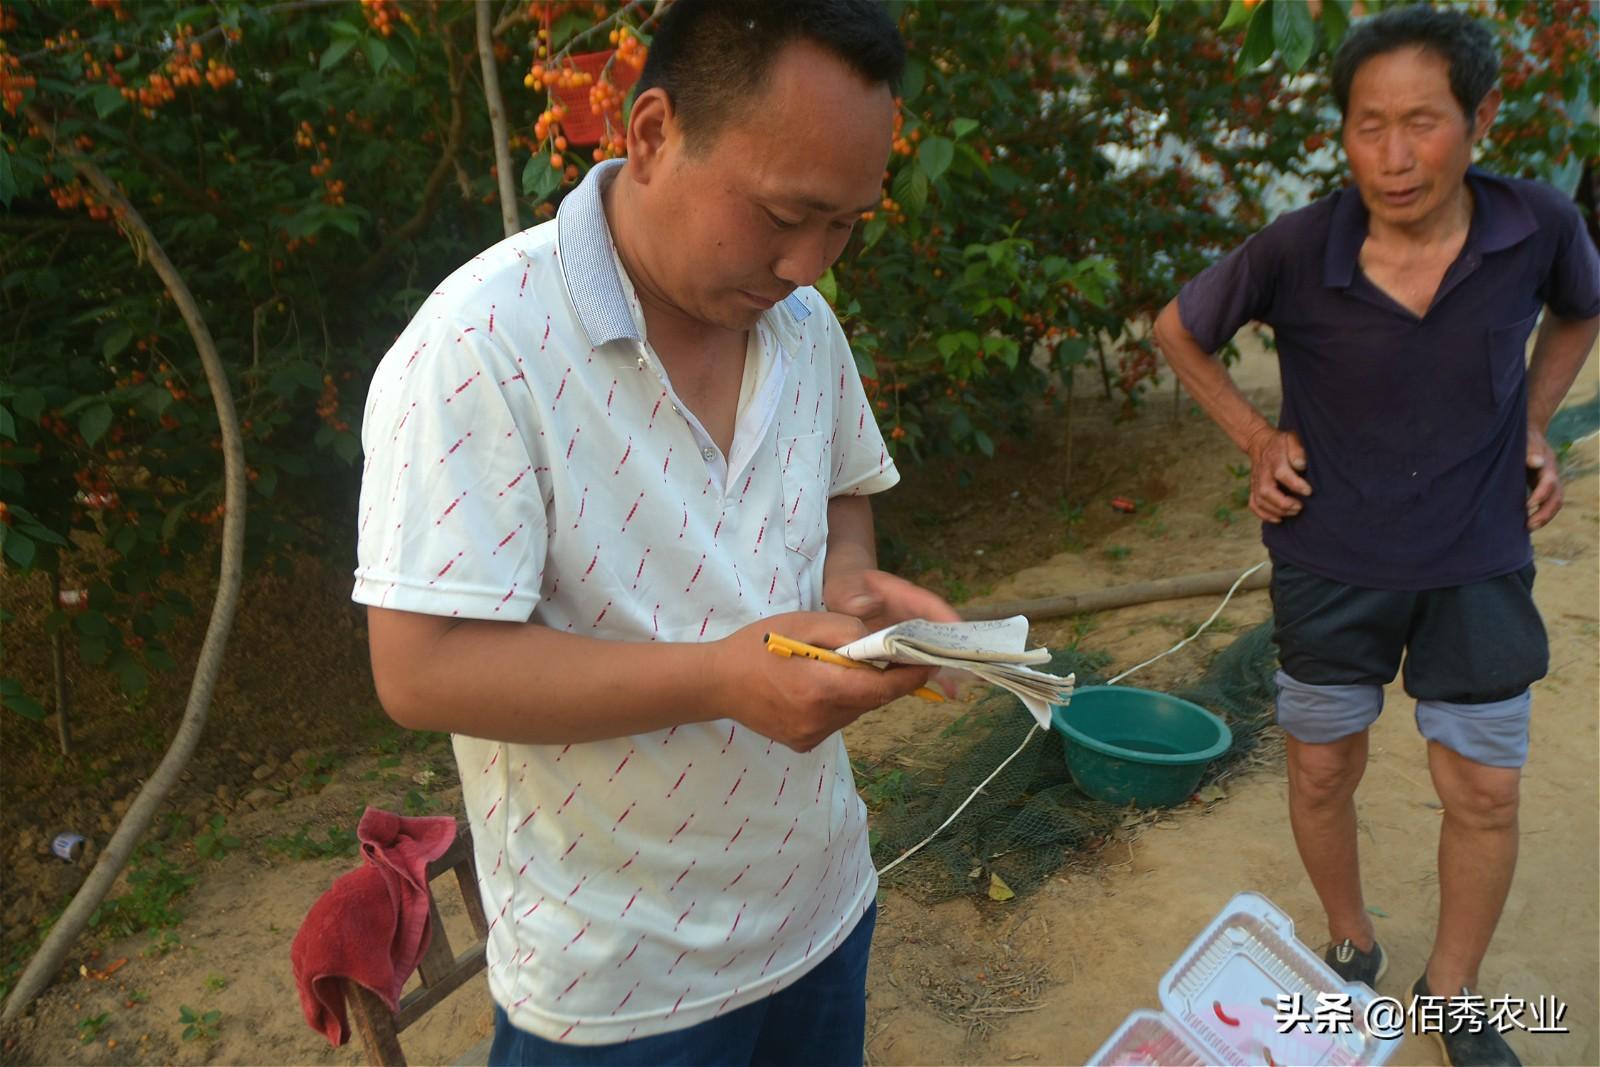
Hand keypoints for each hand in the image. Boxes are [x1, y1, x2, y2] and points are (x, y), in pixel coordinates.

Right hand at [712, 612, 938, 752]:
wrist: (716, 683)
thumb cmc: (758, 645)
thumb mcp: (804, 622)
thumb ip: (847, 630)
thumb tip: (879, 644)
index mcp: (820, 688)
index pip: (882, 690)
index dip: (910, 677)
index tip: (927, 663)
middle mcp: (820, 720)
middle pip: (870, 700)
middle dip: (878, 678)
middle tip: (873, 654)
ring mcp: (811, 737)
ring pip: (854, 711)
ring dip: (855, 690)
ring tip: (829, 667)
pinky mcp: (804, 744)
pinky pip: (836, 720)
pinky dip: (835, 703)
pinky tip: (810, 687)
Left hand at [821, 569, 972, 696]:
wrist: (847, 593)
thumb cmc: (848, 588)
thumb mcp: (844, 588)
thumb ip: (851, 595)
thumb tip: (863, 605)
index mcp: (902, 595)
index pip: (929, 604)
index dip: (946, 619)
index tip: (958, 635)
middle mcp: (914, 612)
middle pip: (940, 629)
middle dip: (955, 649)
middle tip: (971, 670)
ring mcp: (913, 630)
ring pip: (935, 647)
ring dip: (948, 666)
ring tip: (958, 687)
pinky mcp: (908, 645)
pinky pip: (923, 659)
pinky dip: (933, 673)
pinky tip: (946, 691)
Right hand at [1245, 427, 1311, 523]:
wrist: (1259, 443)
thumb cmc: (1280, 443)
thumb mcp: (1291, 439)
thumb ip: (1297, 450)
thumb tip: (1301, 465)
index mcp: (1274, 459)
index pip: (1281, 473)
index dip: (1295, 484)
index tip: (1308, 491)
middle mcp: (1262, 473)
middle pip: (1266, 491)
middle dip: (1283, 503)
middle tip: (1300, 507)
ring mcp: (1256, 482)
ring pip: (1260, 501)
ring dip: (1277, 511)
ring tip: (1294, 512)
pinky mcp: (1253, 489)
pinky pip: (1254, 505)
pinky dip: (1264, 515)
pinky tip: (1279, 519)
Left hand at [1525, 427, 1562, 530]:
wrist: (1529, 434)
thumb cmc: (1524, 437)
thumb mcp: (1527, 440)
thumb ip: (1530, 450)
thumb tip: (1537, 462)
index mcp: (1548, 465)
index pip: (1550, 483)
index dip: (1541, 495)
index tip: (1528, 505)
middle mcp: (1552, 476)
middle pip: (1557, 498)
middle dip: (1545, 513)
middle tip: (1529, 525)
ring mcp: (1548, 482)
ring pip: (1554, 503)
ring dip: (1544, 517)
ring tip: (1528, 527)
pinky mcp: (1540, 487)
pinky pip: (1546, 503)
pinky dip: (1540, 514)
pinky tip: (1526, 523)